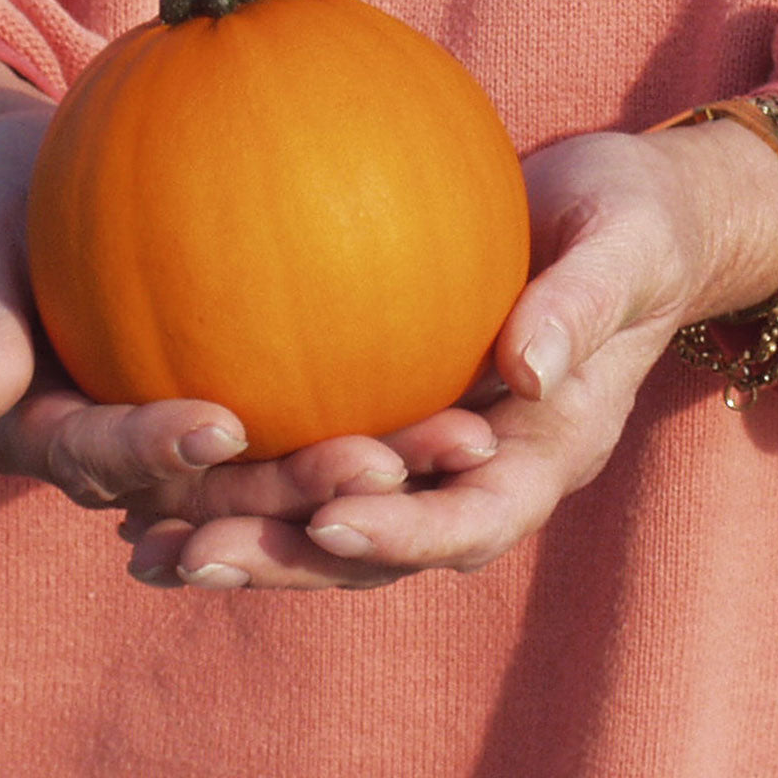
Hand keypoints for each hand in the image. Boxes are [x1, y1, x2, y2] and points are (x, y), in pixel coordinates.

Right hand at [0, 56, 490, 528]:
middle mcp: (129, 456)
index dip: (157, 453)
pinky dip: (384, 398)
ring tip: (463, 440)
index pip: (104, 460)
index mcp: (52, 437)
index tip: (224, 424)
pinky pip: (316, 402)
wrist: (32, 184)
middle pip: (216, 490)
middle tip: (384, 462)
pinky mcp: (246, 395)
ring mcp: (192, 430)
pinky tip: (471, 380)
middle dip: (297, 489)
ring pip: (285, 467)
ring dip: (372, 467)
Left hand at [123, 121, 777, 588]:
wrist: (616, 216)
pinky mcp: (391, 406)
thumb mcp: (624, 248)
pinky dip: (244, 474)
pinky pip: (314, 452)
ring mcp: (432, 446)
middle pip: (382, 543)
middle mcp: (483, 467)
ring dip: (248, 538)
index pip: (474, 517)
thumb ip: (582, 304)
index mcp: (547, 448)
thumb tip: (529, 368)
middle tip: (188, 559)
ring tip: (144, 547)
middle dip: (291, 561)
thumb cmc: (633, 224)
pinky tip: (161, 466)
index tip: (328, 525)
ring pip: (335, 515)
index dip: (406, 533)